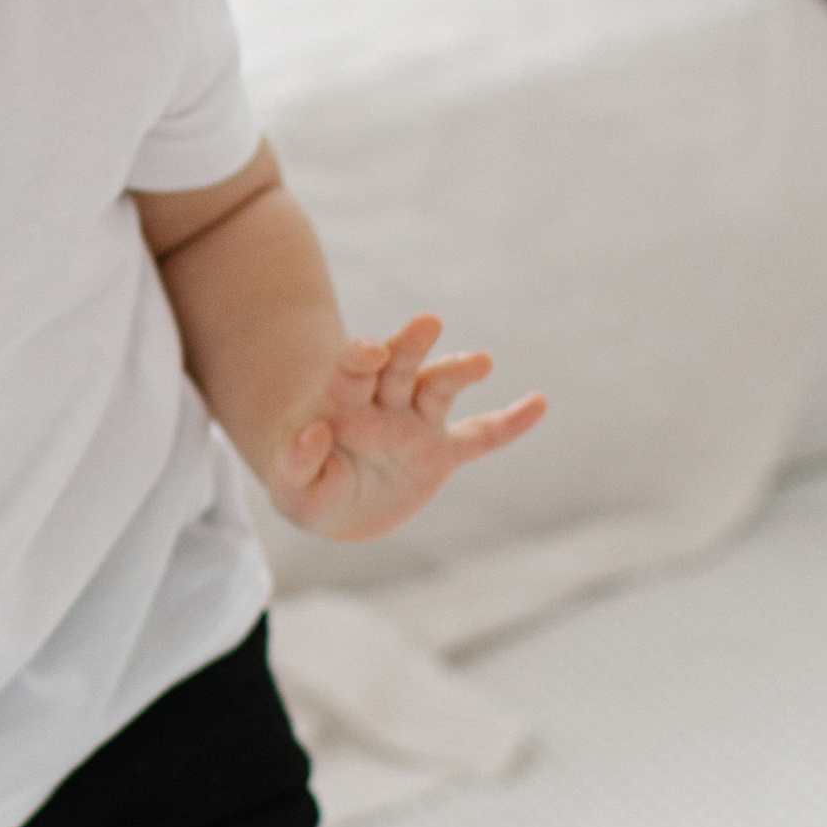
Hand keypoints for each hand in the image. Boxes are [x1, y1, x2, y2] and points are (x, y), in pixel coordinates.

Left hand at [269, 315, 545, 542]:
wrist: (334, 504)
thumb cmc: (303, 487)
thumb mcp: (287, 485)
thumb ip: (295, 460)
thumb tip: (316, 431)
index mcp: (341, 402)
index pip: (352, 370)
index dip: (360, 357)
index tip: (371, 350)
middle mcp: (383, 403)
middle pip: (399, 366)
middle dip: (411, 344)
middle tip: (427, 322)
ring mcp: (415, 425)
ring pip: (438, 390)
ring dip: (456, 372)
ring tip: (481, 362)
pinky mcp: (440, 455)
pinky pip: (480, 438)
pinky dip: (508, 423)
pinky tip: (538, 403)